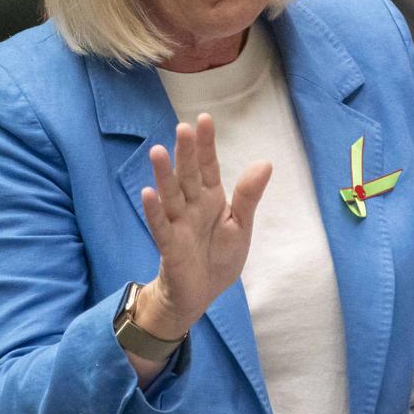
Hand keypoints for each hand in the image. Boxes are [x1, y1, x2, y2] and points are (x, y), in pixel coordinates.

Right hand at [137, 114, 270, 340]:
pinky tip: (147, 193)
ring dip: (163, 175)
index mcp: (211, 198)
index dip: (205, 145)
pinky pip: (161, 226)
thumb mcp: (241, 225)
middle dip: (186, 153)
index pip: (208, 166)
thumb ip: (249, 195)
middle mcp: (192, 206)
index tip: (204, 119)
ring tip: (157, 152)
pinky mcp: (170, 245)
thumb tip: (265, 162)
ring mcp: (178, 224)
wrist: (201, 294)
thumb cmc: (219, 257)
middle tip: (183, 127)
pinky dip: (154, 211)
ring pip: (171, 195)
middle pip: (188, 176)